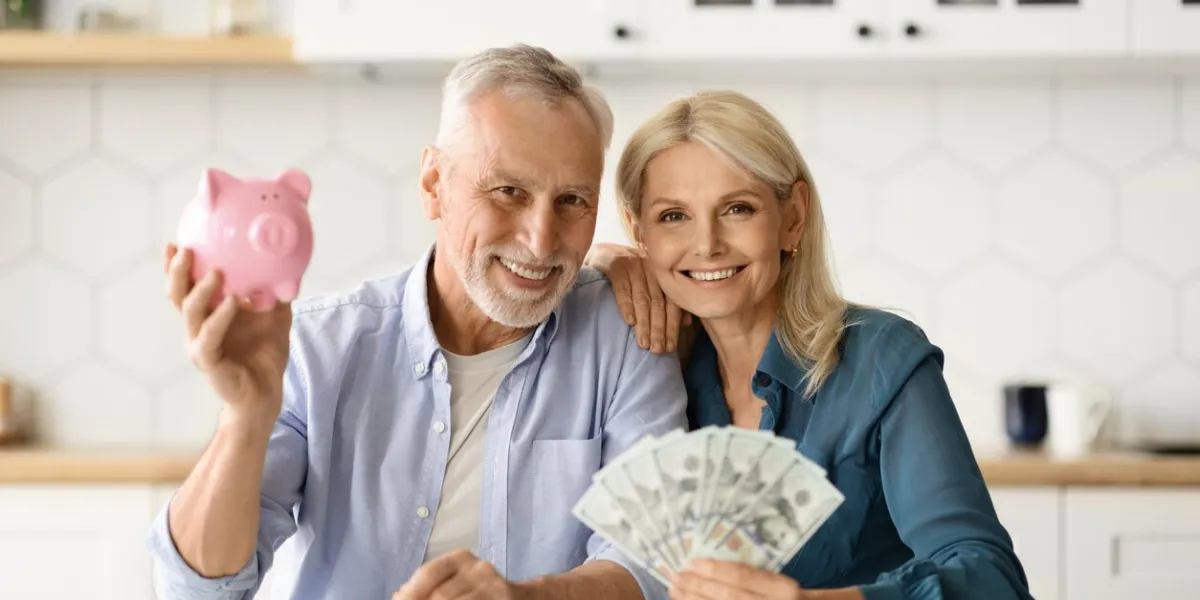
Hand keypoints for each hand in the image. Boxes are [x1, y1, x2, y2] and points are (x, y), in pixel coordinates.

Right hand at [164, 243, 291, 424]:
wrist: (265, 395)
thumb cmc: (265, 357)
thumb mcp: (275, 318)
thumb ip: (276, 295)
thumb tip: (288, 266)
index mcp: (208, 316)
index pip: (186, 287)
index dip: (176, 268)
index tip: (176, 243)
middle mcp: (198, 328)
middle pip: (177, 295)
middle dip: (177, 272)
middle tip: (186, 250)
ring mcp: (200, 345)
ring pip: (190, 312)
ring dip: (202, 289)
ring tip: (215, 271)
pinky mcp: (208, 361)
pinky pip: (209, 336)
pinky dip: (220, 317)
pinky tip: (233, 302)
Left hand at [392, 549, 520, 599]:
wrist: (522, 598)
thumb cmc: (479, 591)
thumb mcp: (455, 580)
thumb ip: (428, 586)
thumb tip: (398, 595)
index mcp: (462, 558)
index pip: (429, 572)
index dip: (411, 591)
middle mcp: (479, 569)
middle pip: (439, 595)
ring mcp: (493, 587)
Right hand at [584, 242, 689, 352]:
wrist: (605, 251)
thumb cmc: (630, 272)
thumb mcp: (651, 284)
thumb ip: (668, 301)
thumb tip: (686, 323)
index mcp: (663, 276)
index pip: (671, 303)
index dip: (672, 326)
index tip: (670, 348)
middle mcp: (652, 270)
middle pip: (658, 303)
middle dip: (659, 328)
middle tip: (658, 349)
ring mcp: (634, 267)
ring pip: (642, 299)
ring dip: (644, 323)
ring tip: (644, 343)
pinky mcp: (616, 266)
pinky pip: (623, 288)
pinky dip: (627, 305)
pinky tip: (630, 321)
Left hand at [670, 560, 803, 599]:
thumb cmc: (785, 598)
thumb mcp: (777, 584)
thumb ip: (752, 577)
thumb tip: (709, 566)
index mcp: (781, 588)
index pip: (741, 576)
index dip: (713, 568)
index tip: (690, 562)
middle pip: (728, 595)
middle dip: (698, 585)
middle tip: (676, 576)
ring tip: (675, 591)